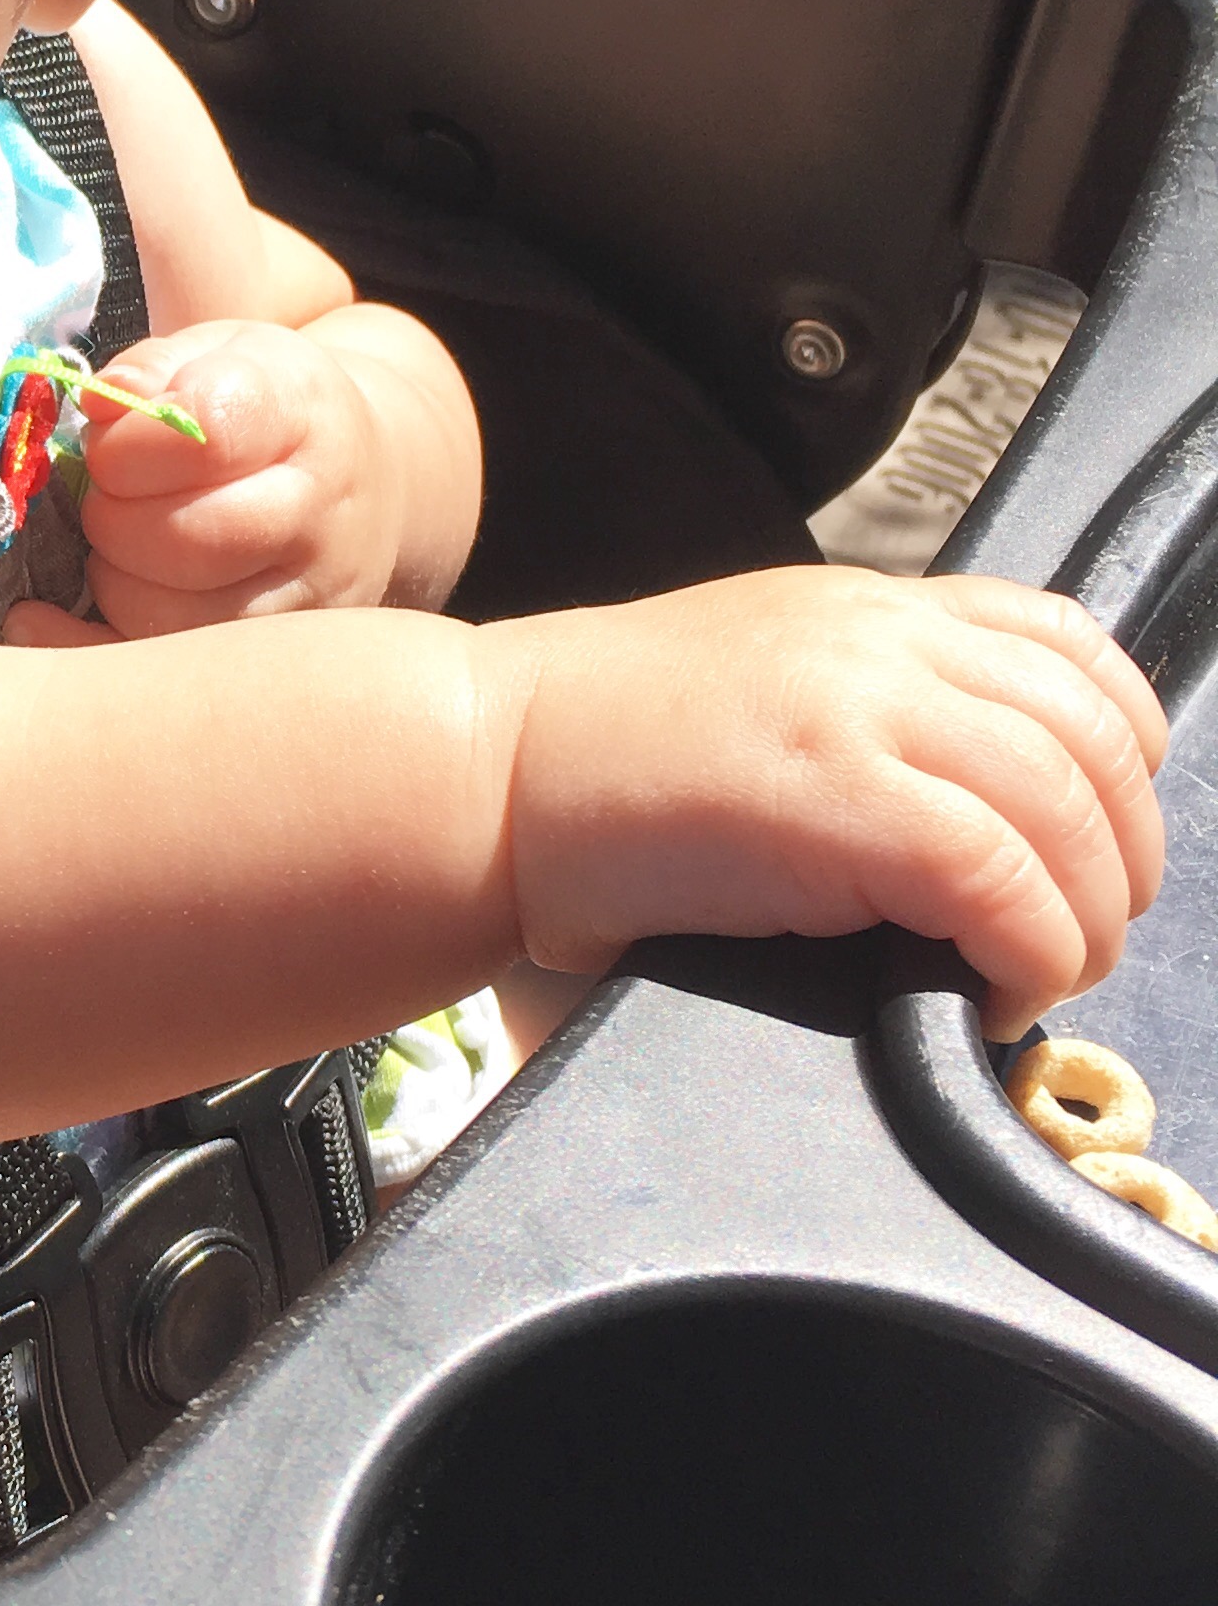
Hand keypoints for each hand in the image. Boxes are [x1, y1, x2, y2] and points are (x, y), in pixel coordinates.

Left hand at [57, 321, 410, 633]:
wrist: (358, 482)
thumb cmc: (262, 410)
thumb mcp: (218, 354)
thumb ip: (151, 371)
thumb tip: (98, 407)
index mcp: (304, 414)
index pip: (207, 432)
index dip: (129, 440)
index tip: (109, 438)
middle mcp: (322, 515)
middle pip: (191, 538)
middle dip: (113, 517)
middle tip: (106, 498)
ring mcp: (310, 600)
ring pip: (176, 618)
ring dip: (115, 580)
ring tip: (121, 546)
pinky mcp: (275, 660)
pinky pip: (165, 679)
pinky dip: (90, 646)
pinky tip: (49, 615)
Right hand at [497, 569, 1167, 1033]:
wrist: (479, 771)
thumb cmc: (589, 759)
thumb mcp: (752, 685)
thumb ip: (859, 711)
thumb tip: (963, 816)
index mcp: (864, 610)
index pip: (1067, 644)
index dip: (1125, 746)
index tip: (1105, 831)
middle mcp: (880, 641)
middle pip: (1094, 735)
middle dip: (1124, 852)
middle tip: (1085, 931)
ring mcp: (860, 711)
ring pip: (1070, 809)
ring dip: (1088, 917)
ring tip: (1046, 974)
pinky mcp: (838, 801)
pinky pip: (1004, 881)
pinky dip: (1033, 952)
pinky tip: (993, 996)